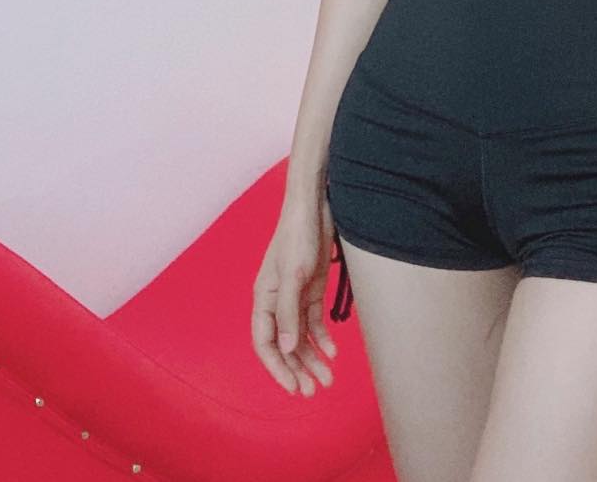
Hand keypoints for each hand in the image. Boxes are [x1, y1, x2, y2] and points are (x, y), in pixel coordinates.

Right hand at [251, 194, 339, 394]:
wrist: (315, 206)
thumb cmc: (298, 236)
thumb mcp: (293, 275)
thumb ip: (289, 312)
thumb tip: (287, 348)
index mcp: (264, 299)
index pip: (265, 343)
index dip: (277, 368)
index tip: (292, 387)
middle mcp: (277, 302)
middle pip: (284, 344)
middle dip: (297, 369)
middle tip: (313, 391)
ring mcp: (295, 296)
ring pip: (301, 336)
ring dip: (311, 358)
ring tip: (327, 379)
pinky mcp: (312, 289)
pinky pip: (314, 321)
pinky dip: (322, 338)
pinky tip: (333, 350)